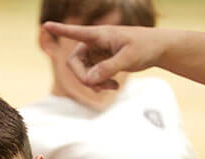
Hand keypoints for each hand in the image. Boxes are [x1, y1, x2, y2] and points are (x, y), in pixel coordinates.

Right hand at [42, 22, 163, 89]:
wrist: (157, 49)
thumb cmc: (145, 46)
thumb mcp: (129, 58)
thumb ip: (108, 68)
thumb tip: (89, 80)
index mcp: (100, 34)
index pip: (76, 32)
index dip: (61, 30)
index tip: (46, 25)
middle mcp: (94, 43)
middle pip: (74, 62)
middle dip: (84, 77)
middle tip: (99, 88)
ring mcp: (96, 53)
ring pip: (82, 72)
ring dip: (94, 83)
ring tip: (112, 86)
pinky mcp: (101, 62)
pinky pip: (92, 76)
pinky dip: (100, 83)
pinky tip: (114, 85)